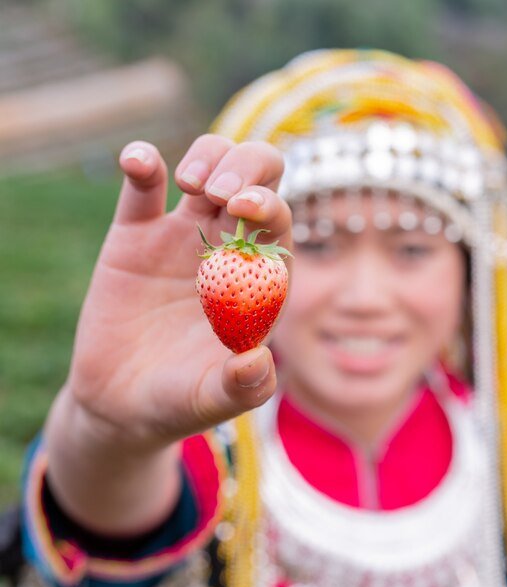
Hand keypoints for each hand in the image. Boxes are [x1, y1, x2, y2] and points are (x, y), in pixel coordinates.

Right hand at [64, 135, 291, 448]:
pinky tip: (139, 160)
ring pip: (210, 167)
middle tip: (219, 192)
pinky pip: (144, 186)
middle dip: (247, 167)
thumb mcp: (210, 401)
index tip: (244, 206)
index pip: (279, 224)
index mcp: (260, 278)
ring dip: (208, 157)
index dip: (269, 205)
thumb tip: (258, 363)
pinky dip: (143, 162)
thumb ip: (241, 388)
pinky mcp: (136, 235)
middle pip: (257, 178)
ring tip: (188, 182)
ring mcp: (183, 236)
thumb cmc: (180, 402)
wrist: (121, 404)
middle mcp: (229, 248)